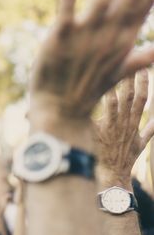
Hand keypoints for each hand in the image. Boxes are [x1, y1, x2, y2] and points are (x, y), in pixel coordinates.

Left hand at [30, 0, 153, 121]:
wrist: (60, 110)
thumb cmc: (87, 89)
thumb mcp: (116, 73)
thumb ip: (137, 59)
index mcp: (122, 41)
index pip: (144, 5)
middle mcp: (108, 36)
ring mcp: (84, 37)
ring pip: (100, 3)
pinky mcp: (60, 39)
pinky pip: (66, 14)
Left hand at [95, 70, 153, 184]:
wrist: (112, 176)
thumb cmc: (124, 159)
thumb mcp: (141, 144)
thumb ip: (150, 130)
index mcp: (135, 123)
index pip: (143, 98)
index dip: (145, 82)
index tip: (144, 66)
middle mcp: (126, 122)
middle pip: (130, 95)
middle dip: (129, 75)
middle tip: (125, 57)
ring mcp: (112, 127)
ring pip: (115, 100)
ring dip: (113, 84)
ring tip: (107, 67)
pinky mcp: (99, 131)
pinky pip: (96, 112)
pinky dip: (93, 101)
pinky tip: (86, 88)